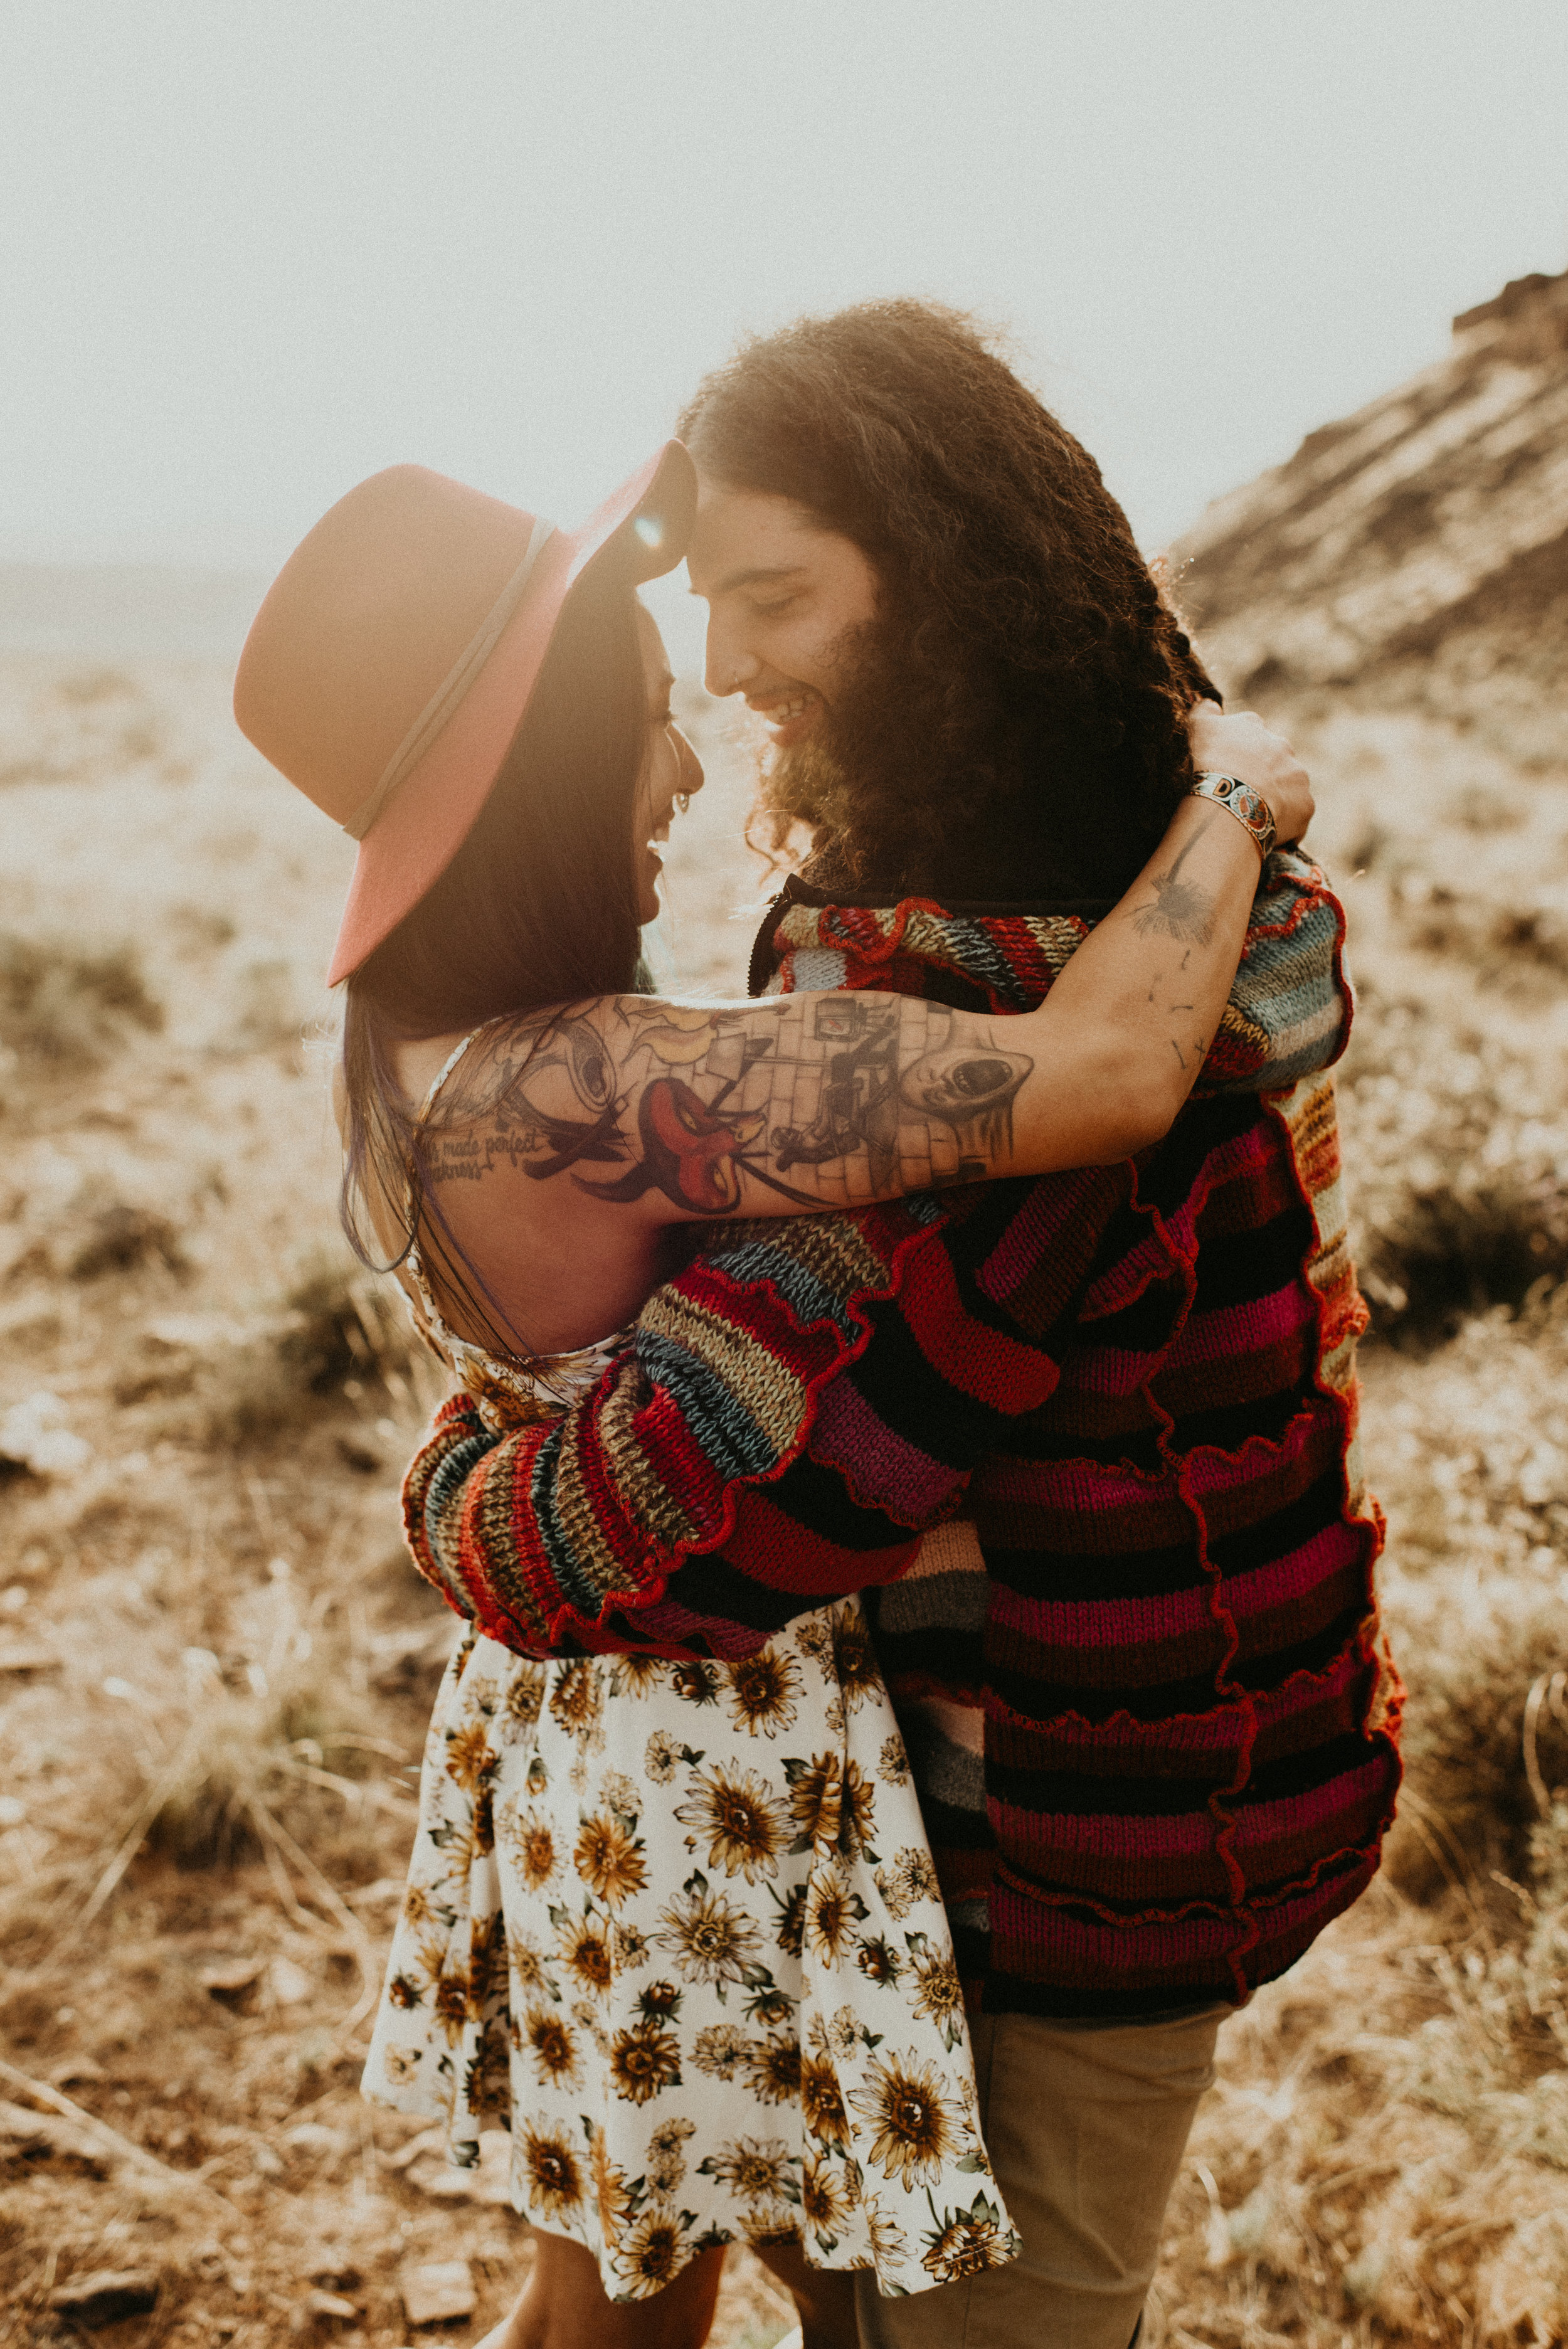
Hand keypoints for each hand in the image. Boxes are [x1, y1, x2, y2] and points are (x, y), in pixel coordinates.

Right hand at [1185, 703, 1313, 846]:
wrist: (1229, 803)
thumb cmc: (1210, 764)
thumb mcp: (1198, 729)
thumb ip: (1204, 712)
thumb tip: (1210, 703)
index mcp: (1254, 727)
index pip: (1248, 733)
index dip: (1237, 750)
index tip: (1226, 765)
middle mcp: (1281, 747)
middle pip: (1273, 759)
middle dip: (1261, 772)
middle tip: (1239, 792)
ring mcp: (1297, 776)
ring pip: (1287, 786)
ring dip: (1275, 796)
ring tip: (1252, 814)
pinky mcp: (1305, 805)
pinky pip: (1296, 816)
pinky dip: (1284, 823)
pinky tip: (1263, 829)